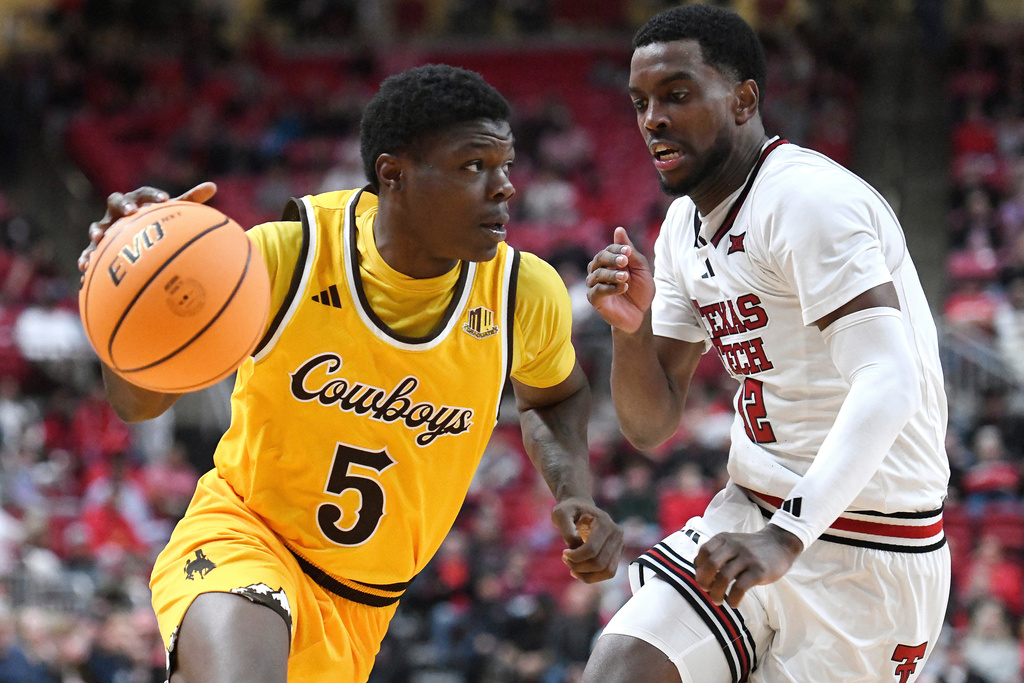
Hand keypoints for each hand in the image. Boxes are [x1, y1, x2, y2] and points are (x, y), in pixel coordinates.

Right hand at [78, 182, 217, 274]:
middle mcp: (119, 211)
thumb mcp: (172, 212)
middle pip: (116, 201)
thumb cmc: (156, 220)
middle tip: (132, 212)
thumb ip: (190, 200)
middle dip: (123, 205)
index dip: (152, 195)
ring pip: (98, 225)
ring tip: (98, 238)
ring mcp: (107, 227)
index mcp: (138, 201)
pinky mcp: (99, 245)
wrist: (135, 234)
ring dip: (97, 229)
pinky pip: (90, 251)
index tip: (164, 199)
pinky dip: (86, 256)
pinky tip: (84, 267)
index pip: (143, 192)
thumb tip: (213, 186)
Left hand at [552, 498, 623, 582]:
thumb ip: (566, 529)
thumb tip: (576, 547)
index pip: (591, 550)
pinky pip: (608, 572)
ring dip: (587, 575)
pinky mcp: (617, 553)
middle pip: (599, 563)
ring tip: (572, 568)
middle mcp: (616, 533)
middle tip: (565, 559)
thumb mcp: (560, 514)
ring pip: (607, 571)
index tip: (564, 553)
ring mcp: (620, 544)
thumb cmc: (569, 511)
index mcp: (604, 522)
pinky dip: (593, 576)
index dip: (575, 557)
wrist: (581, 508)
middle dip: (579, 566)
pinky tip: (579, 571)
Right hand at [585, 227, 654, 333]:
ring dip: (612, 274)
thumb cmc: (641, 290)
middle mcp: (599, 270)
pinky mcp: (594, 299)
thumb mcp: (640, 268)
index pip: (610, 249)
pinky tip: (623, 288)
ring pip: (597, 274)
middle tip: (625, 262)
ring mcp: (595, 285)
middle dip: (612, 258)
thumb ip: (630, 251)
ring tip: (626, 278)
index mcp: (610, 261)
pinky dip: (610, 288)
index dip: (618, 248)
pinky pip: (597, 290)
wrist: (641, 315)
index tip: (628, 251)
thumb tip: (619, 229)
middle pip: (599, 258)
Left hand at [694, 524, 802, 607]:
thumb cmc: (751, 548)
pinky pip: (740, 588)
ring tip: (717, 601)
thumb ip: (716, 553)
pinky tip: (733, 603)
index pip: (704, 551)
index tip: (702, 578)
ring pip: (724, 578)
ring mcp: (747, 558)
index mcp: (724, 539)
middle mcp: (734, 546)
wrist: (780, 544)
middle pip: (711, 564)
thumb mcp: (732, 543)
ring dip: (716, 593)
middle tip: (706, 590)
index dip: (699, 567)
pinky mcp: (759, 571)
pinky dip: (732, 599)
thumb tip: (698, 572)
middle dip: (704, 581)